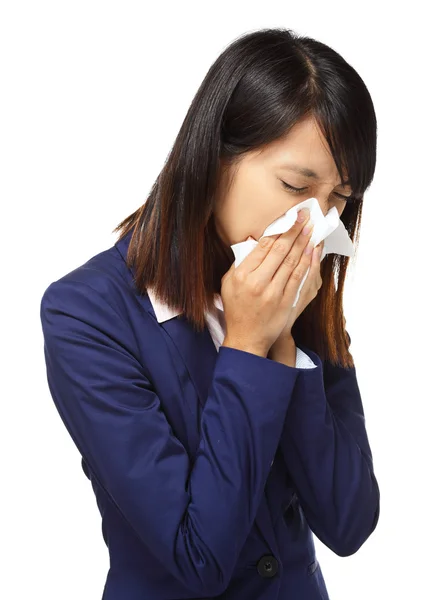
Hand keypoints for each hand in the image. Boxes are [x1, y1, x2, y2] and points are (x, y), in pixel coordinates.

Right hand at [220, 211, 316, 356]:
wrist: (247, 338)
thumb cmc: (236, 309)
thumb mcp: (228, 283)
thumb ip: (239, 262)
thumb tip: (253, 242)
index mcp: (242, 275)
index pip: (263, 246)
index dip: (278, 229)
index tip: (288, 218)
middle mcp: (258, 282)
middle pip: (280, 250)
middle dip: (294, 230)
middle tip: (305, 217)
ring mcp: (274, 292)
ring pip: (292, 261)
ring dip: (303, 243)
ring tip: (311, 228)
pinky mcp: (286, 301)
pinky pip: (299, 276)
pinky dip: (307, 261)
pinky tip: (312, 250)